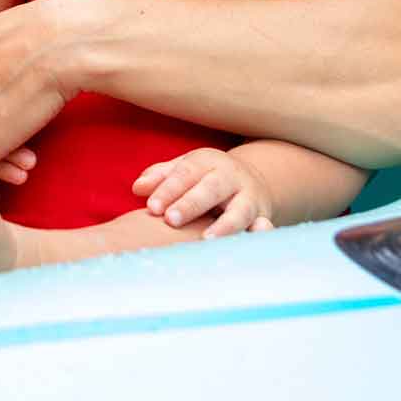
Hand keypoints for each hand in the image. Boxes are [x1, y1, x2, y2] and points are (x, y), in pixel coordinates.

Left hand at [134, 147, 275, 237]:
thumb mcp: (184, 171)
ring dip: (225, 224)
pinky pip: (263, 227)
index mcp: (207, 161)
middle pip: (211, 188)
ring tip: (207, 239)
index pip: (185, 174)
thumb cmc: (205, 179)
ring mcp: (249, 197)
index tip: (152, 207)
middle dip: (191, 204)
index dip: (168, 189)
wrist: (251, 182)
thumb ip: (160, 177)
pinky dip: (262, 232)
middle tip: (171, 220)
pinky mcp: (262, 217)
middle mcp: (230, 177)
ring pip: (239, 210)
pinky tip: (256, 235)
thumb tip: (138, 188)